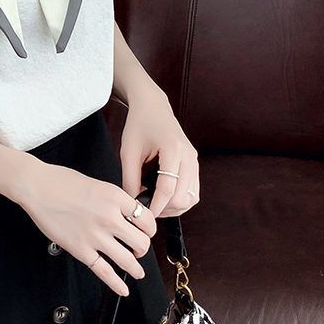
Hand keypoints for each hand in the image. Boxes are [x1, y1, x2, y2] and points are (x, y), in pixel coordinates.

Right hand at [15, 156, 156, 296]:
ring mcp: (96, 236)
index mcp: (116, 198)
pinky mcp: (81, 250)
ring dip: (136, 268)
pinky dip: (116, 284)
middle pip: (142, 242)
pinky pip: (104, 272)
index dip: (149, 228)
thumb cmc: (61, 182)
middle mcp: (110, 218)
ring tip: (137, 270)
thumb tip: (126, 214)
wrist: (37, 188)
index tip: (146, 231)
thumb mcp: (98, 184)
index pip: (147, 219)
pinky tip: (123, 289)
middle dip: (142, 248)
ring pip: (128, 260)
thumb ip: (114, 200)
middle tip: (139, 249)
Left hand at [119, 89, 199, 218]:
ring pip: (191, 198)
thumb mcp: (128, 151)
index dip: (155, 206)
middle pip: (183, 198)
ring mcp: (194, 161)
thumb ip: (130, 179)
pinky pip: (192, 192)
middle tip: (145, 209)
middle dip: (164, 209)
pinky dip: (179, 200)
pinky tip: (162, 198)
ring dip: (173, 207)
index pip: (168, 188)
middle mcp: (189, 156)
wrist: (153, 107)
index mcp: (173, 150)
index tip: (143, 216)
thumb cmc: (139, 125)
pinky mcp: (194, 165)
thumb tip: (132, 204)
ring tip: (153, 204)